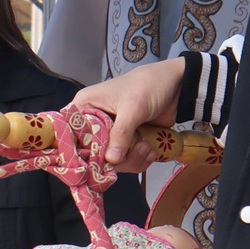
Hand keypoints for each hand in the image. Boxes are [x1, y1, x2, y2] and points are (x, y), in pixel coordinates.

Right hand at [69, 58, 185, 168]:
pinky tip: (151, 150)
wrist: (176, 86)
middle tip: (138, 150)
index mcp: (86, 107)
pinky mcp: (126, 141)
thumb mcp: (132, 108)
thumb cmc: (148, 86)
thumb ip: (121, 133)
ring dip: (132, 160)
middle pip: (93, 153)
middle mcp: (94, 122)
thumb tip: (111, 160)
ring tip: (148, 147)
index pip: (73, 134)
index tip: (97, 162)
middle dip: (116, 159)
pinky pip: (126, 160)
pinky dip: (139, 160)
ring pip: (111, 160)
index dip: (81, 151)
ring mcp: (111, 133)